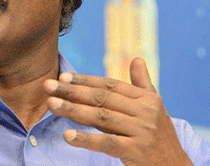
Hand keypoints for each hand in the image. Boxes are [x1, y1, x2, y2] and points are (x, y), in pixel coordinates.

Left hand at [43, 57, 191, 165]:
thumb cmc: (161, 136)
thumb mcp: (155, 108)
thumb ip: (143, 84)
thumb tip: (136, 59)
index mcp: (146, 99)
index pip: (110, 85)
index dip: (85, 80)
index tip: (63, 76)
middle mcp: (144, 112)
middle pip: (102, 98)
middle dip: (72, 91)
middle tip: (48, 86)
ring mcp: (141, 132)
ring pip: (101, 118)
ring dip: (73, 110)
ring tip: (51, 104)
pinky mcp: (136, 151)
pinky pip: (106, 143)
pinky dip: (85, 139)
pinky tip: (67, 135)